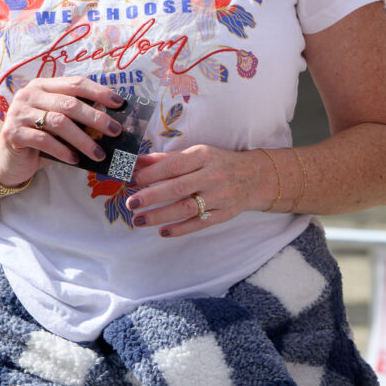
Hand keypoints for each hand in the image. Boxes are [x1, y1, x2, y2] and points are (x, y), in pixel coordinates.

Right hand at [0, 73, 126, 188]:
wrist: (9, 161)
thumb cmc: (40, 140)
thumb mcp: (59, 125)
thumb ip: (77, 118)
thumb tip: (111, 122)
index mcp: (43, 86)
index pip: (75, 83)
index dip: (99, 92)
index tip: (120, 103)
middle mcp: (29, 94)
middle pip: (69, 103)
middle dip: (96, 118)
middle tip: (115, 132)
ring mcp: (19, 113)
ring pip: (58, 122)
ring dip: (83, 139)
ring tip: (99, 154)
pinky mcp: (13, 133)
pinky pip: (43, 140)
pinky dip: (62, 151)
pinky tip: (75, 160)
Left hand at [126, 142, 277, 235]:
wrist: (255, 177)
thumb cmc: (218, 163)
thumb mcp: (196, 154)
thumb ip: (166, 159)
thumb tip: (137, 162)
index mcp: (203, 156)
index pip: (173, 166)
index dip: (150, 174)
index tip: (131, 181)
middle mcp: (213, 176)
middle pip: (178, 188)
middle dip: (151, 196)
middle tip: (131, 203)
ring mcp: (220, 197)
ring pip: (187, 208)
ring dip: (160, 216)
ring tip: (139, 220)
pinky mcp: (225, 214)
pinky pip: (200, 223)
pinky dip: (181, 229)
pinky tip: (163, 232)